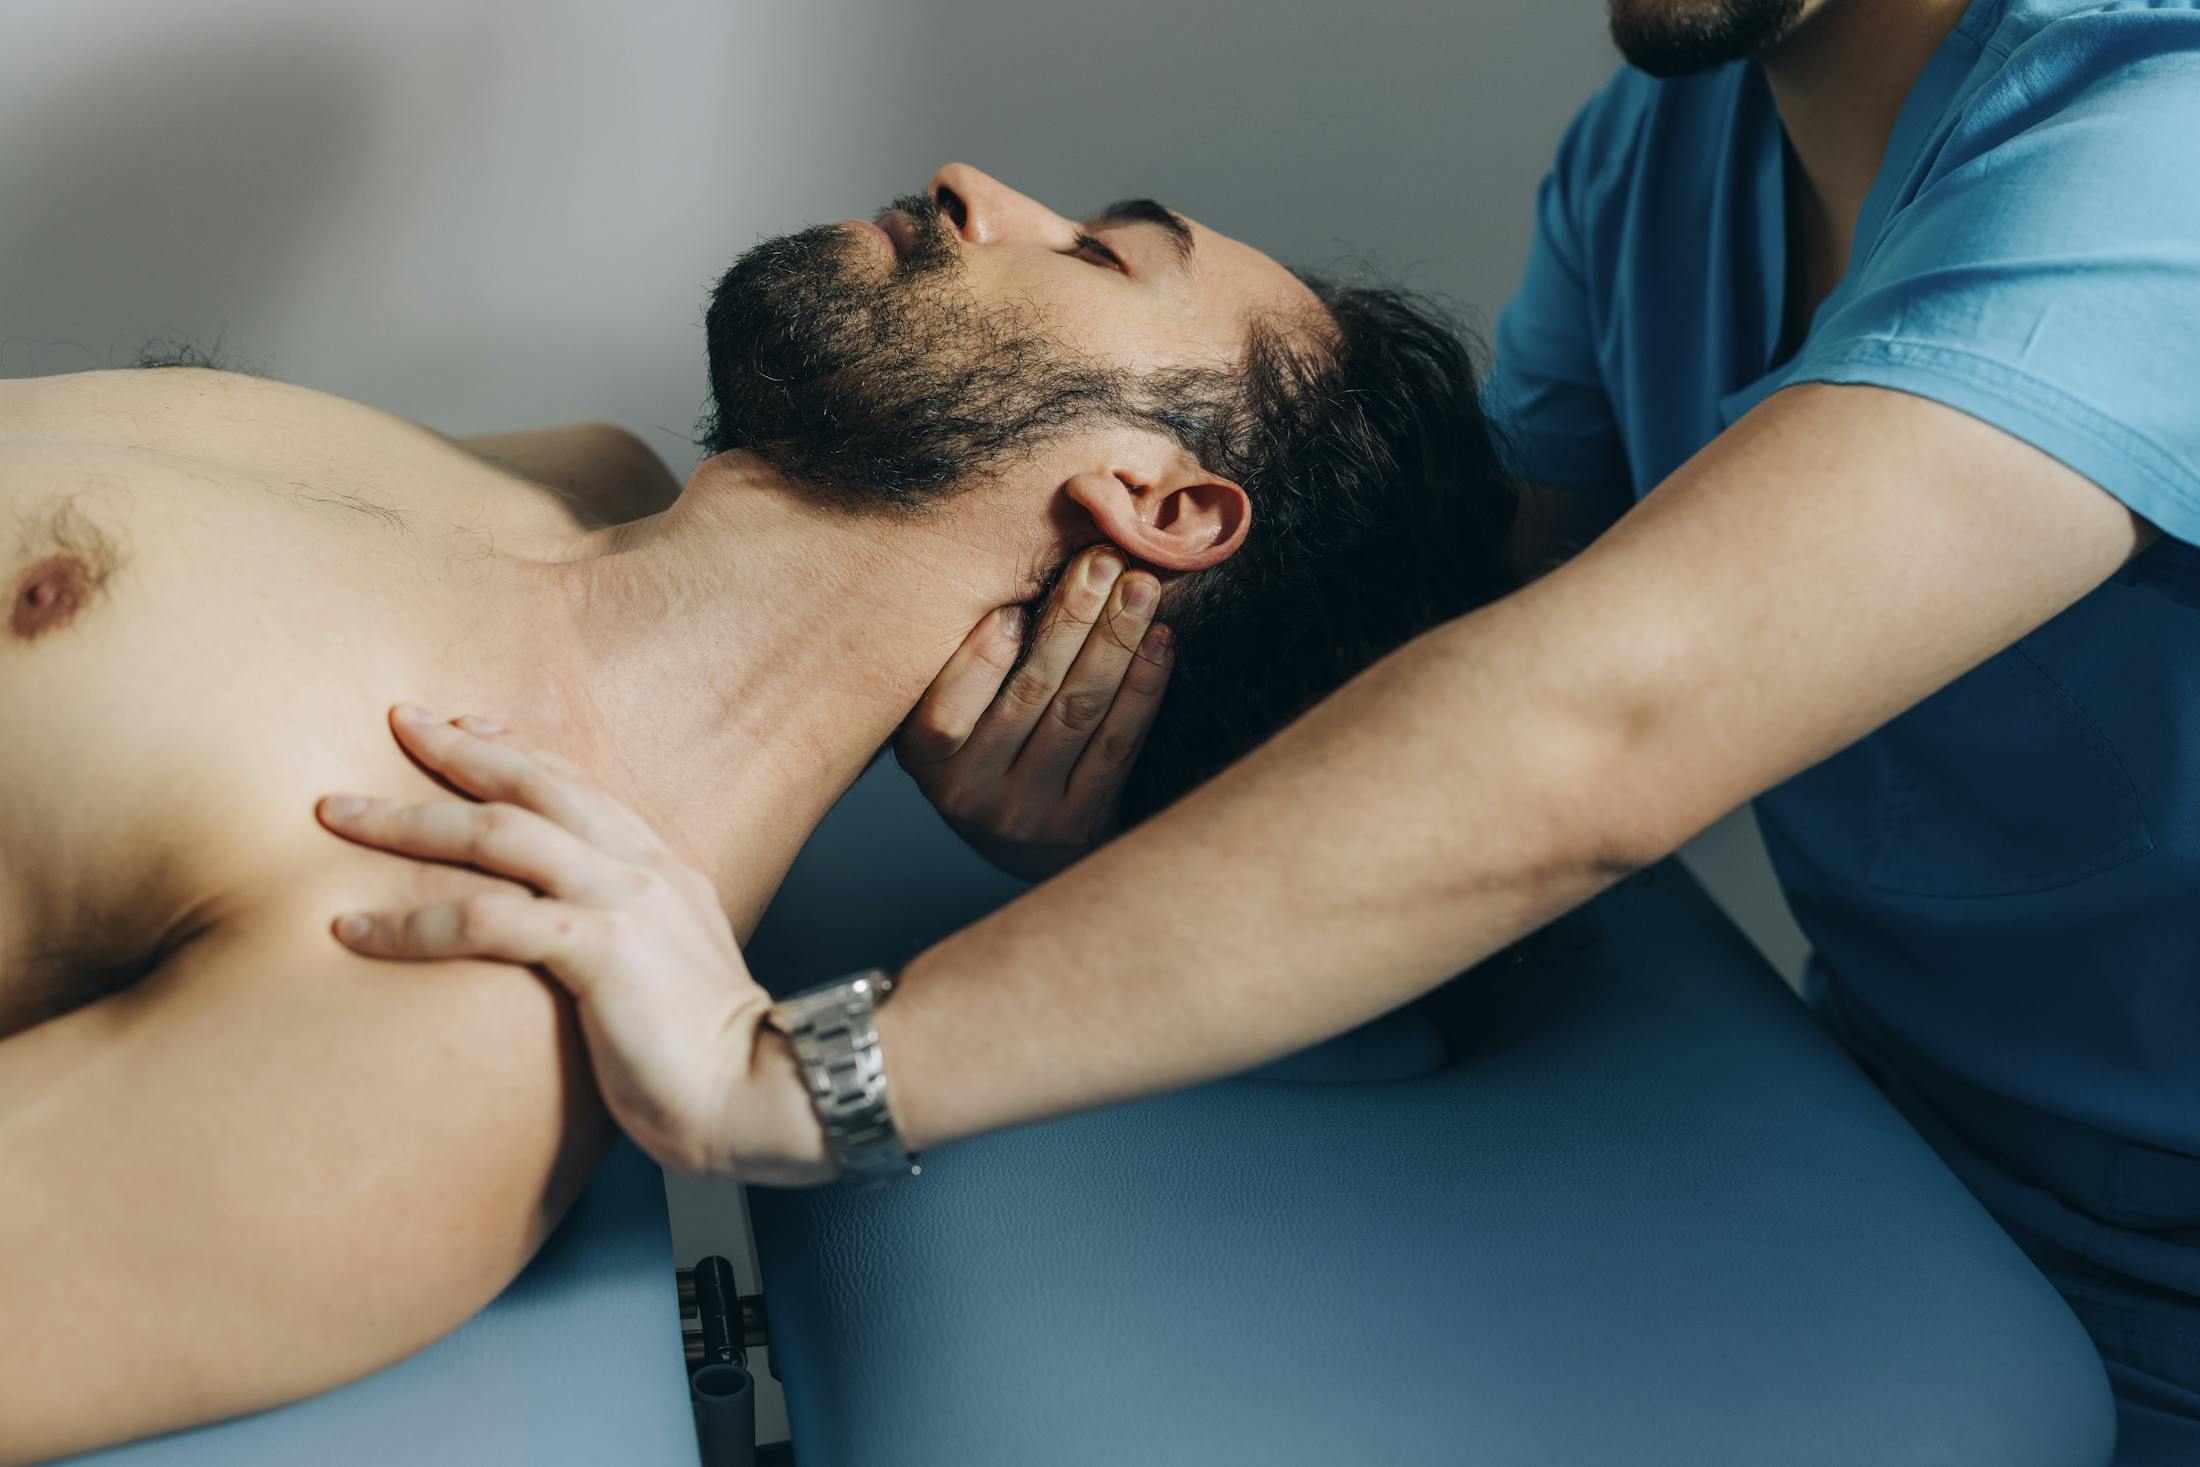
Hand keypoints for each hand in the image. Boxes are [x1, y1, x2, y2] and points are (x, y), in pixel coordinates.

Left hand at [316, 706, 832, 1184]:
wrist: (760, 1094)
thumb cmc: (710, 1056)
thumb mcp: (669, 972)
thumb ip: (628, 939)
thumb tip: (573, 949)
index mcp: (664, 867)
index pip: (580, 783)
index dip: (515, 748)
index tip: (460, 726)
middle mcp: (644, 867)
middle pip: (533, 782)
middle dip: (455, 748)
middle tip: (394, 718)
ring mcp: (623, 901)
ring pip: (497, 834)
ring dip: (407, 819)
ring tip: (336, 814)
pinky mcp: (600, 949)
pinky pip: (486, 921)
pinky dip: (411, 922)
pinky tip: (356, 931)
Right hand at [896, 545, 1171, 878]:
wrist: (1020, 837)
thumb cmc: (983, 742)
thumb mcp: (950, 707)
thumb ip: (968, 651)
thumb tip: (1015, 552)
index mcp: (924, 756)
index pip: (946, 710)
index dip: (980, 659)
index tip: (1011, 604)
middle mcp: (968, 792)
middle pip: (1028, 695)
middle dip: (1071, 619)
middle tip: (1103, 560)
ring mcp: (1027, 813)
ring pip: (1079, 713)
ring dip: (1115, 641)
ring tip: (1140, 587)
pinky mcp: (1081, 823)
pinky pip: (1118, 744)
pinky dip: (1143, 686)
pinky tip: (1160, 640)